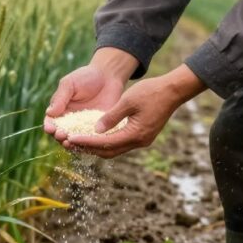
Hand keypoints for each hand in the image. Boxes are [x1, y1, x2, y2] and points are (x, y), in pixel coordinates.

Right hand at [44, 47, 137, 142]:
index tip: (50, 128)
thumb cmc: (86, 77)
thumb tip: (49, 113)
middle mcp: (71, 122)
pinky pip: (93, 140)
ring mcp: (85, 127)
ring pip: (76, 141)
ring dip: (72, 144)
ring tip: (71, 143)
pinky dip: (90, 144)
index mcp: (60, 111)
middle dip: (60, 137)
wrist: (108, 76)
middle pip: (62, 134)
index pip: (51, 122)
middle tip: (62, 136)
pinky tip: (88, 143)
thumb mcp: (69, 84)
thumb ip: (60, 98)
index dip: (49, 127)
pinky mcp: (99, 130)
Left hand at [64, 64, 205, 157]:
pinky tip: (94, 136)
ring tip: (78, 141)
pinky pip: (120, 143)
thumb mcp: (127, 101)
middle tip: (70, 143)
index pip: (105, 143)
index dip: (86, 141)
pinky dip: (106, 141)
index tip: (70, 138)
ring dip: (96, 147)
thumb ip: (111, 116)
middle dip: (89, 149)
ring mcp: (142, 140)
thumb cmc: (150, 92)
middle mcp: (139, 141)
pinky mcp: (142, 135)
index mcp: (135, 134)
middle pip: (108, 151)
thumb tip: (95, 130)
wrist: (173, 90)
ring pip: (114, 149)